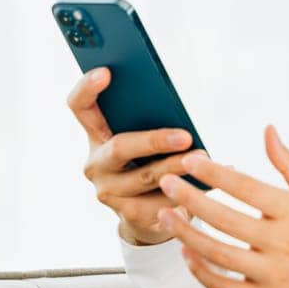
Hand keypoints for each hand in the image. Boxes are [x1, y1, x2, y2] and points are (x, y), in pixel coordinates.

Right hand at [68, 66, 205, 245]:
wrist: (147, 214)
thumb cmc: (148, 161)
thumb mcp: (144, 138)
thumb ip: (148, 119)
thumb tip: (173, 105)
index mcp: (95, 135)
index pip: (79, 106)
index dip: (87, 88)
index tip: (106, 71)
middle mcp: (95, 164)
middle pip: (120, 147)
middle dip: (154, 141)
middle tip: (186, 136)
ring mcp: (109, 192)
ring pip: (145, 177)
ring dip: (177, 167)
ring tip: (203, 158)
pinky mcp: (129, 216)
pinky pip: (161, 203)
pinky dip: (188, 192)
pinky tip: (209, 182)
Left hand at [155, 124, 288, 287]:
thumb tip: (267, 130)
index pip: (245, 188)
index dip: (214, 172)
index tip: (190, 160)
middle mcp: (280, 242)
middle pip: (224, 218)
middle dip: (189, 198)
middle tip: (165, 181)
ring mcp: (271, 273)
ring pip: (217, 253)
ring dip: (186, 234)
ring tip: (164, 215)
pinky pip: (224, 286)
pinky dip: (201, 271)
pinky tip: (186, 253)